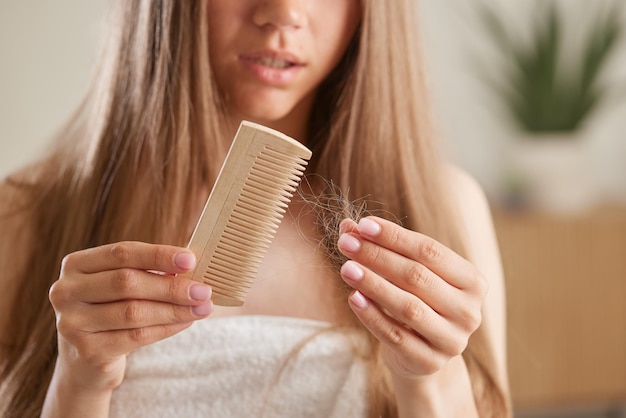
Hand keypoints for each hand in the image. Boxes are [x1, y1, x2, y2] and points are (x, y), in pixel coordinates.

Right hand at [48, 242, 212, 392]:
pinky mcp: (87, 351)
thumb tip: (191, 266)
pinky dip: (166, 328)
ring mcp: (72, 323)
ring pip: (134, 312)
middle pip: (127, 282)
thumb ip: (147, 272)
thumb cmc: (112, 310)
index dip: (158, 255)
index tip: (190, 259)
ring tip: (203, 307)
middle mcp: (66, 291)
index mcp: (76, 265)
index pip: (122, 253)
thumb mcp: (120, 286)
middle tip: (204, 290)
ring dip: (175, 309)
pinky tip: (186, 322)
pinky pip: (136, 336)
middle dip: (171, 286)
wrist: (85, 360)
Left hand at [337, 217, 486, 379]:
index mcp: (472, 281)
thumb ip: (382, 248)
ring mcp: (452, 340)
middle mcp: (468, 311)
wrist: (423, 353)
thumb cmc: (417, 301)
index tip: (363, 225)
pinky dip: (372, 315)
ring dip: (373, 284)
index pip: (430, 251)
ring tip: (347, 269)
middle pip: (417, 276)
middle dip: (377, 256)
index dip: (394, 237)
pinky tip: (353, 298)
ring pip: (407, 307)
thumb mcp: (406, 273)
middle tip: (346, 243)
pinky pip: (395, 336)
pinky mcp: (429, 362)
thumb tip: (348, 225)